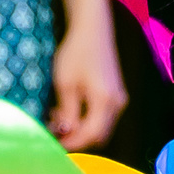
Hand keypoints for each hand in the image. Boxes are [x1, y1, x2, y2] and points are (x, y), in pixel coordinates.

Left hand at [48, 18, 125, 148]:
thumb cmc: (76, 53)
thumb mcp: (65, 84)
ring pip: (100, 128)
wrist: (92, 30)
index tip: (53, 144)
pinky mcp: (116, 96)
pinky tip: (70, 109)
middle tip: (53, 130)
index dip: (72, 143)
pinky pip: (103, 117)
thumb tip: (65, 133)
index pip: (90, 134)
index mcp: (104, 100)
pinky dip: (86, 120)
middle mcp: (117, 104)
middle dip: (76, 138)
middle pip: (98, 135)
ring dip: (80, 130)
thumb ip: (67, 112)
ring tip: (58, 116)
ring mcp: (119, 100)